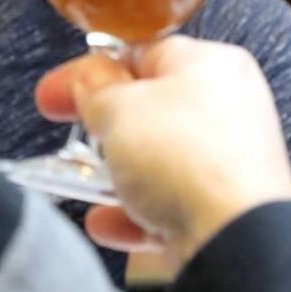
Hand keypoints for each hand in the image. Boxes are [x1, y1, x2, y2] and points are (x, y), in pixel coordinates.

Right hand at [35, 37, 290, 263]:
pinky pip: (168, 205)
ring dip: (115, 173)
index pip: (143, 55)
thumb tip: (90, 78)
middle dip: (103, 124)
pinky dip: (133, 213)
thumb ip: (96, 89)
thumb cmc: (187, 159)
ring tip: (82, 180)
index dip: (94, 72)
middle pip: (150, 109)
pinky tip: (104, 222)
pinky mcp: (223, 210)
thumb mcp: (120, 109)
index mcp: (210, 66)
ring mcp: (228, 163)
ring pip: (158, 161)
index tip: (59, 90)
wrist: (232, 236)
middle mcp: (227, 110)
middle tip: (65, 127)